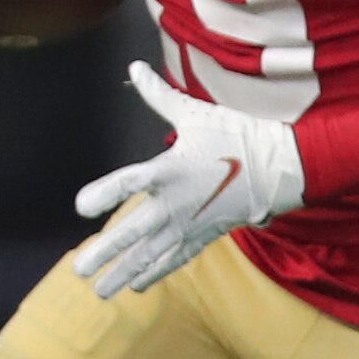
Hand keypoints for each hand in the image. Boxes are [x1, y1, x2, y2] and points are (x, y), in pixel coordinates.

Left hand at [71, 63, 306, 295]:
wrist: (278, 167)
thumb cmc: (235, 135)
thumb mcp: (195, 113)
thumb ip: (159, 95)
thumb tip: (135, 67)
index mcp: (169, 168)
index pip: (128, 183)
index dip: (103, 195)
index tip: (82, 208)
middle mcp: (176, 202)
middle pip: (133, 232)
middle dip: (105, 254)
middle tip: (79, 271)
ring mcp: (190, 223)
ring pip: (151, 254)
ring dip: (124, 273)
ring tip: (100, 291)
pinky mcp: (204, 234)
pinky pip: (175, 259)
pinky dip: (155, 273)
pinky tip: (135, 286)